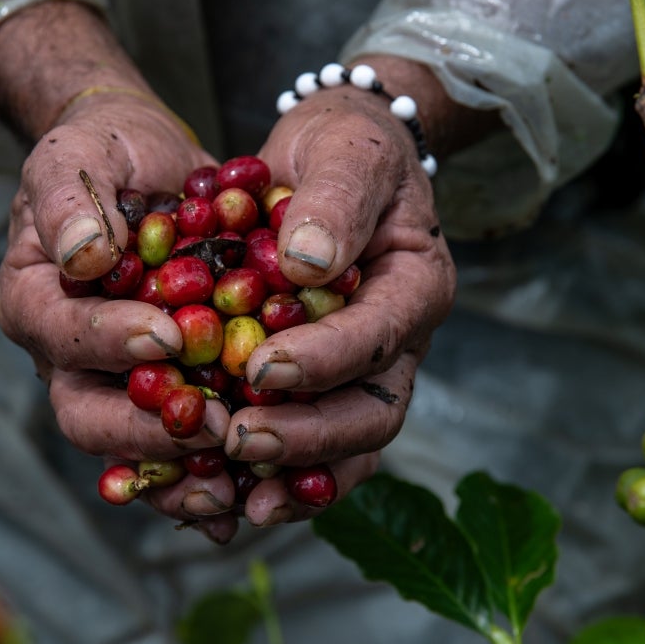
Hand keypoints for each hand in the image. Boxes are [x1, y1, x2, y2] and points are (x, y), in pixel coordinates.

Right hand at [0, 1, 241, 540]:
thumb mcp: (78, 153)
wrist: (147, 166)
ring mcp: (115, 383)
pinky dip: (213, 471)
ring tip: (235, 483)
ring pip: (134, 449)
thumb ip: (70, 198)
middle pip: (87, 415)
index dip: (109, 342)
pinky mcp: (164, 392)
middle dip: (147, 428)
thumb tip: (83, 256)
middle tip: (212, 425)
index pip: (59, 335)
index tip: (168, 335)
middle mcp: (68, 356)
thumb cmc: (105, 151)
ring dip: (182, 473)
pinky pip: (180, 447)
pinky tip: (258, 484)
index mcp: (35, 301)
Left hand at [223, 56, 461, 526]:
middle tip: (239, 439)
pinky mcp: (325, 382)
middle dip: (307, 435)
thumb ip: (335, 200)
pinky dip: (276, 473)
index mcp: (416, 286)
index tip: (262, 368)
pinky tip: (227, 491)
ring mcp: (365, 369)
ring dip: (295, 475)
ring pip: (346, 445)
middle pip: (370, 413)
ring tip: (239, 498)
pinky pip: (312, 444)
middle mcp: (399, 341)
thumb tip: (307, 264)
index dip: (325, 359)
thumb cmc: (345, 145)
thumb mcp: (346, 150)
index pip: (379, 337)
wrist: (338, 154)